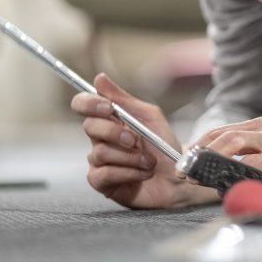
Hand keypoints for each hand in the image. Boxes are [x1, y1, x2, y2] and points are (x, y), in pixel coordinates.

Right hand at [71, 73, 215, 208]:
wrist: (178, 176)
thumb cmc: (164, 146)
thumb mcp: (150, 118)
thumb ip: (125, 99)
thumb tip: (99, 78)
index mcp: (109, 120)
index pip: (83, 104)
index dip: (89, 103)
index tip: (108, 108)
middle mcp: (100, 139)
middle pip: (90, 126)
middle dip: (116, 132)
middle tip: (135, 140)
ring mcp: (99, 161)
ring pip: (100, 152)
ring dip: (131, 156)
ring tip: (149, 161)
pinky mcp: (102, 182)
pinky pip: (104, 174)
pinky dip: (129, 172)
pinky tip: (143, 173)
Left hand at [192, 117, 261, 210]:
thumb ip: (242, 153)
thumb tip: (203, 166)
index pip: (224, 131)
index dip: (201, 146)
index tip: (186, 160)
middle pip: (232, 141)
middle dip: (207, 158)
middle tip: (191, 175)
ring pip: (246, 166)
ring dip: (223, 180)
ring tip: (212, 189)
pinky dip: (247, 197)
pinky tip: (238, 202)